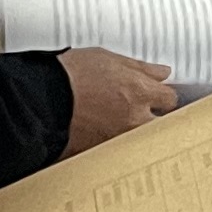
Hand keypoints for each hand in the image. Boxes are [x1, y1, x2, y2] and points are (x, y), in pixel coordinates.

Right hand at [59, 48, 177, 149]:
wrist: (42, 99)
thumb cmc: (69, 75)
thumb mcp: (107, 59)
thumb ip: (140, 68)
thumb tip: (162, 73)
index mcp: (139, 92)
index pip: (170, 98)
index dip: (163, 95)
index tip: (158, 94)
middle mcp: (134, 119)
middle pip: (163, 124)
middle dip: (156, 117)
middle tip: (144, 110)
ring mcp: (120, 138)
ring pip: (143, 138)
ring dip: (138, 131)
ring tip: (120, 122)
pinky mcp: (104, 152)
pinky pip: (120, 149)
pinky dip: (117, 142)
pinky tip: (105, 132)